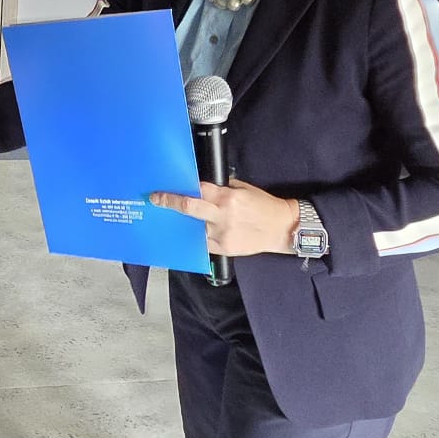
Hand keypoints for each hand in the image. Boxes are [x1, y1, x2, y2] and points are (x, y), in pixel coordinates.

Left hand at [150, 179, 298, 255]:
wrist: (281, 228)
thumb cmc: (263, 206)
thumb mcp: (243, 189)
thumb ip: (222, 189)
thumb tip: (202, 188)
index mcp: (228, 198)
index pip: (197, 190)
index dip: (180, 189)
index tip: (166, 189)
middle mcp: (222, 216)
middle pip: (189, 208)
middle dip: (170, 202)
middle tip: (156, 199)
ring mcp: (222, 234)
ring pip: (194, 227)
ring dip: (185, 223)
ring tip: (175, 219)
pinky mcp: (224, 248)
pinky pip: (203, 242)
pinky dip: (197, 237)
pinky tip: (192, 233)